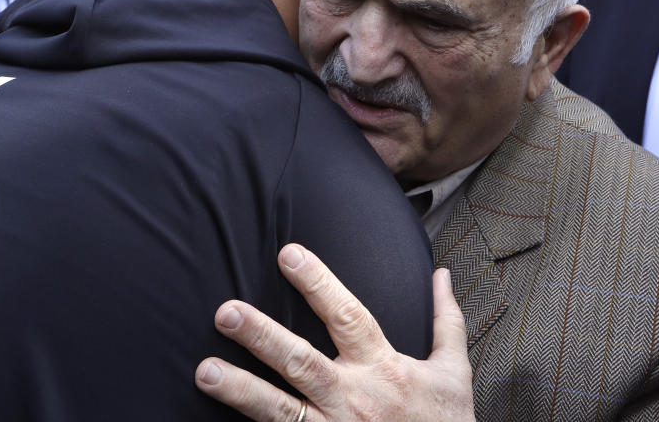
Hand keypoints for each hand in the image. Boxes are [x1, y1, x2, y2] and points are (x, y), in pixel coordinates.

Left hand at [195, 244, 474, 421]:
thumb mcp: (454, 373)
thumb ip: (444, 321)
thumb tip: (441, 275)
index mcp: (384, 368)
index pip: (346, 316)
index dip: (318, 283)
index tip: (287, 253)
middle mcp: (354, 399)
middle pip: (301, 362)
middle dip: (262, 337)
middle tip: (224, 312)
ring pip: (280, 409)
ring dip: (241, 391)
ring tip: (204, 372)